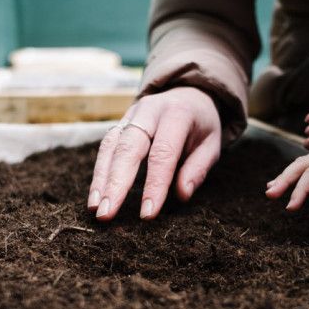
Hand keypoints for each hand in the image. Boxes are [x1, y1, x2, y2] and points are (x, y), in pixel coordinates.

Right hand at [87, 86, 221, 220]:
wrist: (188, 94)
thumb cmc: (201, 126)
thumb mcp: (212, 145)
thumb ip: (198, 168)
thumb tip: (182, 194)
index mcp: (177, 114)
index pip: (163, 153)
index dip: (154, 184)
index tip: (147, 214)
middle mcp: (150, 110)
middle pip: (129, 147)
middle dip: (116, 183)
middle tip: (107, 214)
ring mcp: (131, 115)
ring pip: (111, 146)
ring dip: (101, 179)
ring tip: (96, 208)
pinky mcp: (119, 123)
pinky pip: (106, 147)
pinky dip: (99, 173)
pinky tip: (95, 196)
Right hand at [265, 142, 308, 211]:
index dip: (300, 190)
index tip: (291, 207)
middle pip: (300, 165)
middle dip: (284, 180)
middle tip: (270, 195)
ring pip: (301, 164)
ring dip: (285, 176)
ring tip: (270, 190)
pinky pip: (307, 165)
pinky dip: (293, 173)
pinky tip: (284, 181)